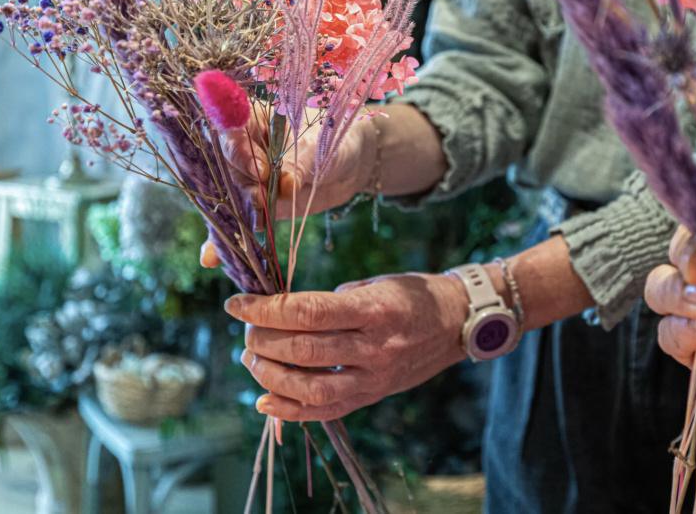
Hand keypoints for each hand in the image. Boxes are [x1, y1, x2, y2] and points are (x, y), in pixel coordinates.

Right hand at [200, 104, 374, 268]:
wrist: (347, 164)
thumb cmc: (333, 140)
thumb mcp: (319, 149)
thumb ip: (298, 166)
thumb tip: (283, 187)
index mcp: (253, 120)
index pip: (232, 131)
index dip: (241, 151)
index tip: (261, 170)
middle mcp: (242, 149)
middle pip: (226, 167)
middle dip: (242, 185)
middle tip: (261, 198)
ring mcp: (245, 178)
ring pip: (231, 196)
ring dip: (240, 212)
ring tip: (257, 222)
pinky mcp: (252, 204)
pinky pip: (234, 222)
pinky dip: (222, 241)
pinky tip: (211, 258)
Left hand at [223, 271, 468, 420]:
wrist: (458, 324)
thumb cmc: (413, 295)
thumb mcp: (376, 283)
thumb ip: (333, 300)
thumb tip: (283, 311)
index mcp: (375, 309)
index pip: (308, 312)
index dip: (266, 310)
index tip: (238, 304)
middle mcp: (375, 347)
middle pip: (303, 350)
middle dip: (263, 340)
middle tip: (247, 330)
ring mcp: (374, 377)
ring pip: (310, 388)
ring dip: (270, 376)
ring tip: (252, 359)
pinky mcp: (373, 396)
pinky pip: (326, 411)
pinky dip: (290, 411)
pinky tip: (265, 400)